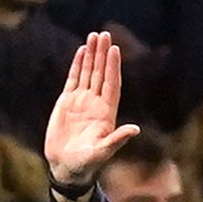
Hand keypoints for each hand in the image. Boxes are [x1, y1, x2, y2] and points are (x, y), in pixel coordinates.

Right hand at [44, 33, 140, 191]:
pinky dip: (77, 65)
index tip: (115, 50)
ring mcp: (82, 101)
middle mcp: (96, 103)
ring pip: (88, 73)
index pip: (112, 84)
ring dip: (91, 55)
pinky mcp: (67, 102)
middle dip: (103, 54)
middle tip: (104, 34)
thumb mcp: (103, 152)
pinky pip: (73, 79)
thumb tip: (136, 130)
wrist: (67, 167)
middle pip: (101, 73)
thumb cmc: (87, 163)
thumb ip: (117, 140)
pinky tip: (81, 51)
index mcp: (107, 113)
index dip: (113, 67)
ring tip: (93, 36)